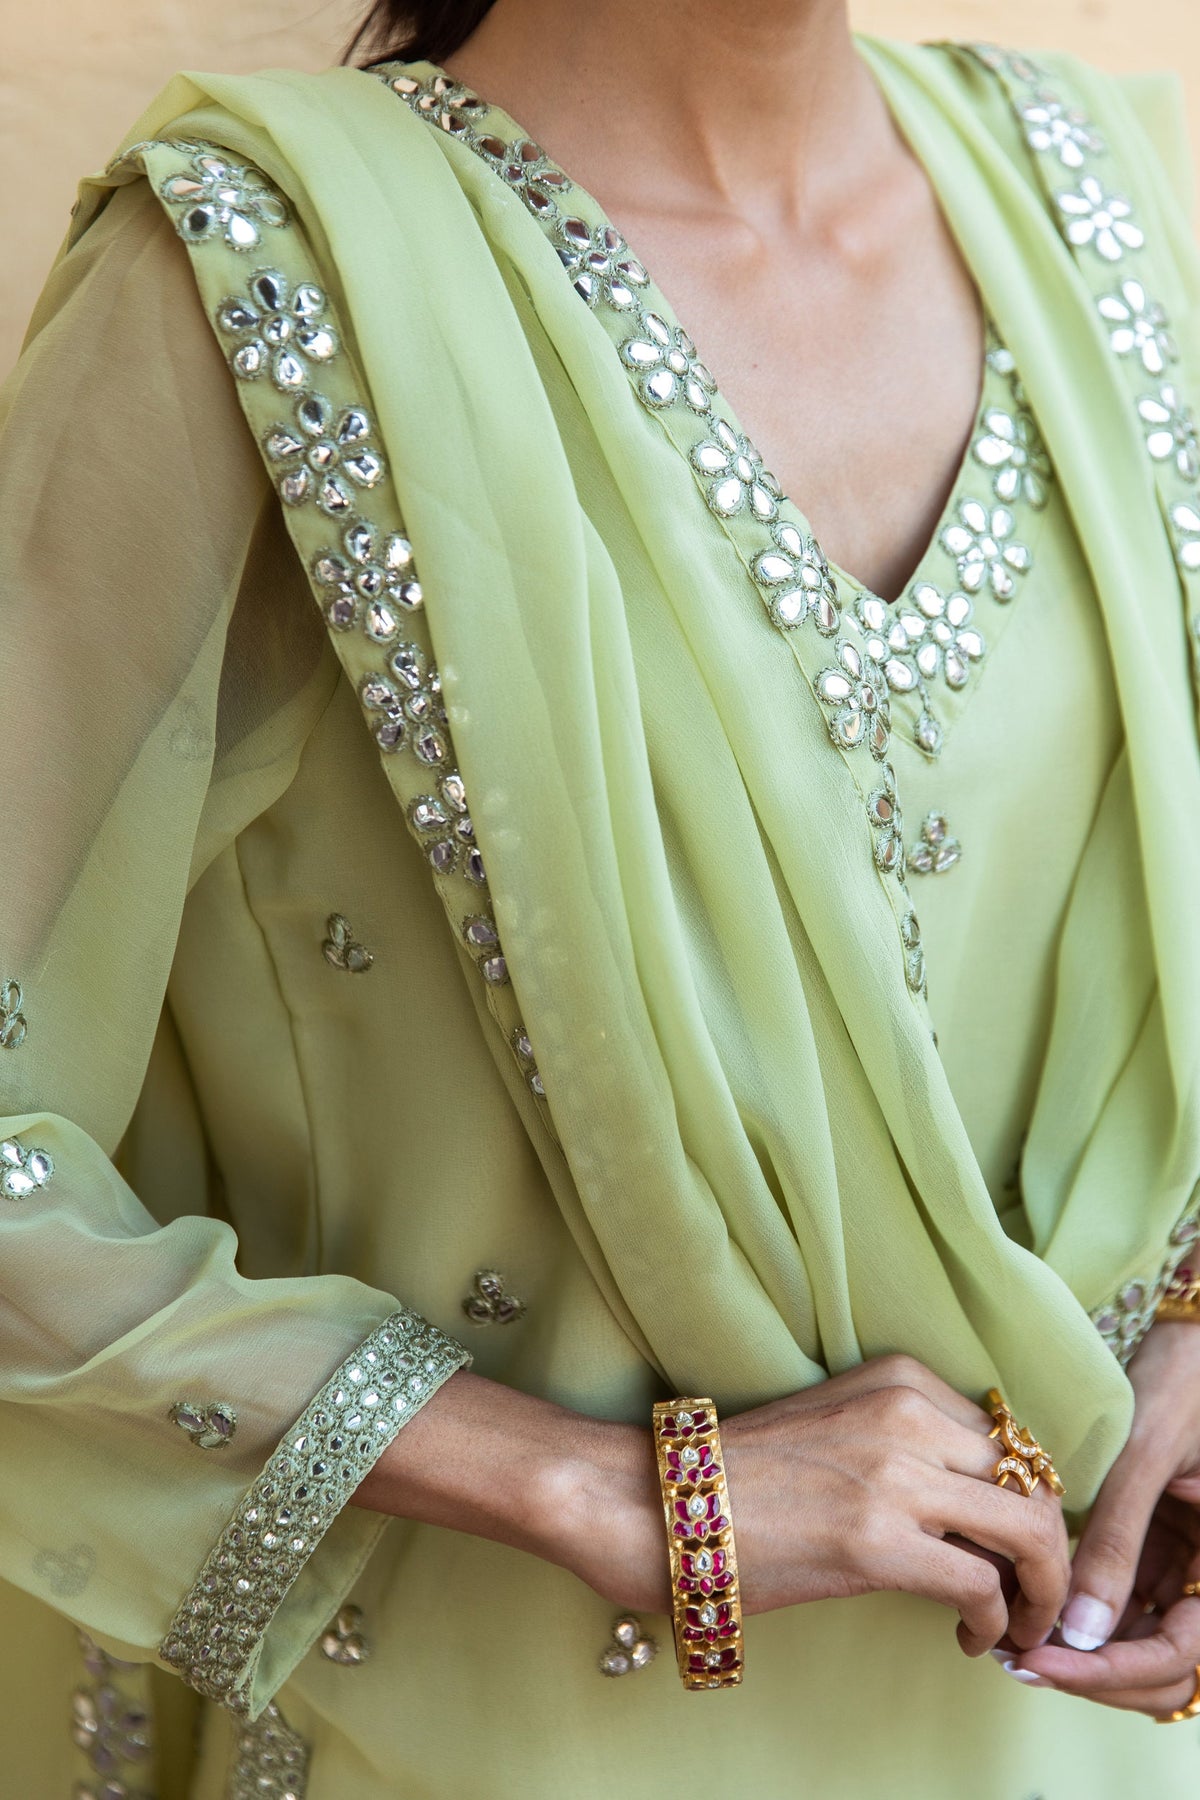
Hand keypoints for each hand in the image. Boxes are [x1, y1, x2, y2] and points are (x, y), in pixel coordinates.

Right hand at [355, 1354, 1069, 1659]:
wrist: (658, 1500)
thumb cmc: (742, 1474)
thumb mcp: (840, 1425)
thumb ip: (910, 1444)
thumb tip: (980, 1506)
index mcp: (902, 1378)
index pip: (1011, 1439)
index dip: (1026, 1500)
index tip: (1017, 1545)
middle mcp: (909, 1414)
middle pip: (1032, 1482)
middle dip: (1049, 1549)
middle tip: (1035, 1593)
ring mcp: (896, 1474)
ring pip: (1028, 1531)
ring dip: (1040, 1589)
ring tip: (1018, 1623)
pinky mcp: (879, 1541)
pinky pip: (983, 1584)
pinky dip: (994, 1619)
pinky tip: (968, 1636)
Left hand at [1015, 1321, 1199, 1714]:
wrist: (1196, 1336)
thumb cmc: (1185, 1380)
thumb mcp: (1147, 1456)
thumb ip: (1117, 1541)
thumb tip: (1079, 1634)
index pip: (1178, 1658)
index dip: (1111, 1672)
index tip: (1044, 1662)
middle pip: (1162, 1668)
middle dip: (1093, 1673)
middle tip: (1018, 1659)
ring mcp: (1188, 1568)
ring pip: (1140, 1642)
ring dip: (1085, 1652)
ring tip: (1014, 1634)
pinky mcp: (1162, 1549)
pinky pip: (1126, 1601)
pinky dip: (1083, 1612)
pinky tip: (1030, 1597)